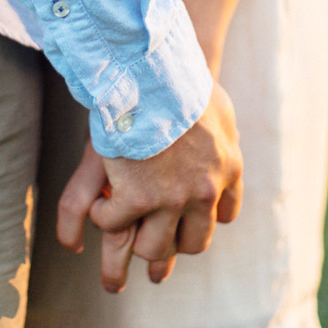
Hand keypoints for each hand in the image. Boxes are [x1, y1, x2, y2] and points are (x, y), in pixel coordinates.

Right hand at [56, 82, 241, 292]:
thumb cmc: (184, 84)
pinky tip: (100, 209)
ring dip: (137, 243)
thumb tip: (224, 145)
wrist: (155, 74)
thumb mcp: (221, 111)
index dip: (202, 220)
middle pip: (193, 243)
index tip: (187, 221)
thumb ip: (224, 138)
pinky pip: (113, 225)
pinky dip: (103, 218)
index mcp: (228, 170)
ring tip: (124, 232)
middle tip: (155, 253)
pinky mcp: (135, 199)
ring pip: (154, 247)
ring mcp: (170, 200)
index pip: (224, 215)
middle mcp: (204, 193)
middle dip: (172, 247)